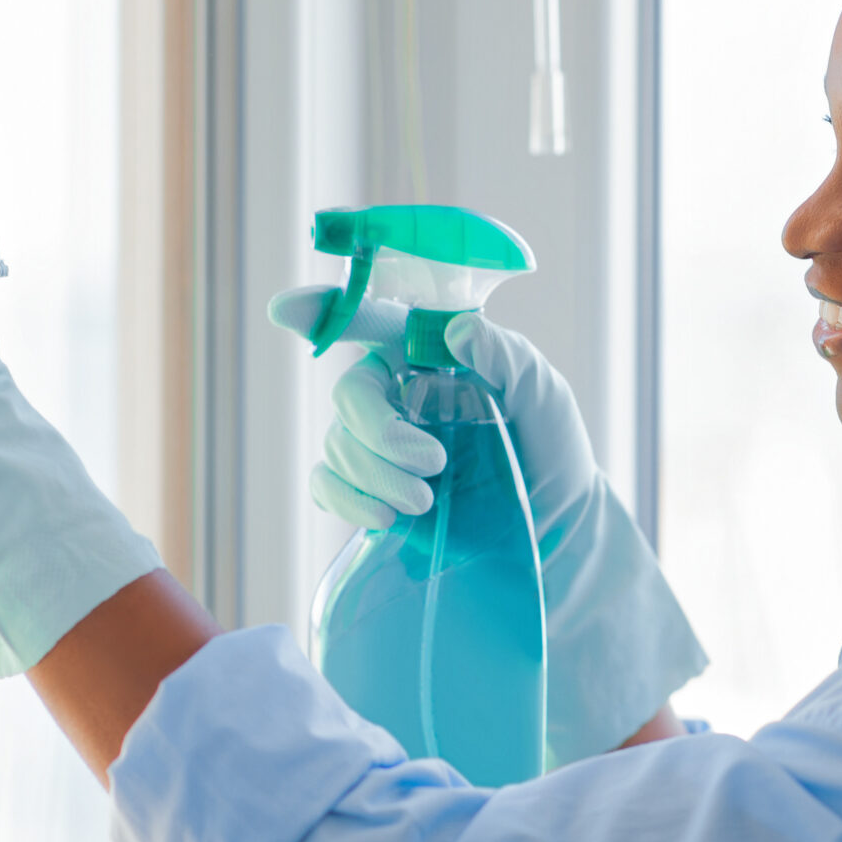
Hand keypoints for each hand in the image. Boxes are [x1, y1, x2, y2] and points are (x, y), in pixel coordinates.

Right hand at [268, 287, 705, 758]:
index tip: (288, 312)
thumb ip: (507, 358)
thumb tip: (458, 330)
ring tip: (426, 502)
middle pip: (351, 394)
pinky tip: (386, 517)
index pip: (373, 322)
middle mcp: (397, 394)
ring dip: (375, 475)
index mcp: (430, 355)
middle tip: (433, 463)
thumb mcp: (543, 397)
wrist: (553, 530)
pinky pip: (328, 485)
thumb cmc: (550, 450)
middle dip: (379, 431)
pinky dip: (347, 500)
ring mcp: (380, 446)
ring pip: (338, 445)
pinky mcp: (371, 492)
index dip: (325, 310)